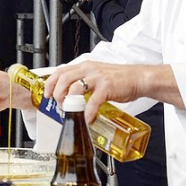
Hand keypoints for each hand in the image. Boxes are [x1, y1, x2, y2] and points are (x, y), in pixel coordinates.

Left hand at [45, 61, 178, 121]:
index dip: (51, 82)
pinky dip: (87, 112)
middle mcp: (89, 69)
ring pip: (74, 88)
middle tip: (58, 104)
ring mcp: (97, 78)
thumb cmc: (119, 79)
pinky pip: (92, 101)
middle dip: (57, 93)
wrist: (138, 78)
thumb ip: (85, 82)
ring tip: (70, 112)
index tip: (48, 94)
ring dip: (68, 102)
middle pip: (64, 78)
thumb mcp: (97, 75)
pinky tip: (86, 119)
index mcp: (85, 66)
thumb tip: (72, 95)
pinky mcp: (106, 87)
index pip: (61, 71)